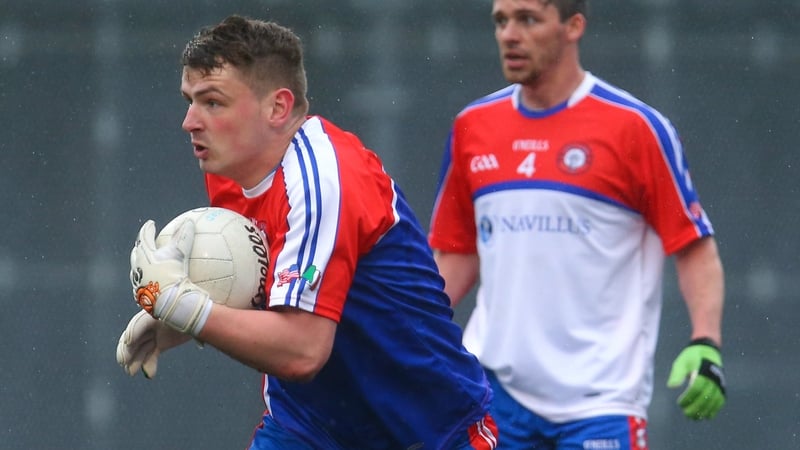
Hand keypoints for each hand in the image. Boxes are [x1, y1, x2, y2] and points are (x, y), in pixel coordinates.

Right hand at [116, 310, 191, 377]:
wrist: (202, 315)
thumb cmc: (194, 312)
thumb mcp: (187, 314)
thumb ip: (179, 318)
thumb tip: (174, 334)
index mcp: (156, 312)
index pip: (141, 322)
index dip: (134, 331)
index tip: (128, 342)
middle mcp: (152, 323)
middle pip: (136, 336)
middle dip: (128, 349)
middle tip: (124, 362)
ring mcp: (156, 333)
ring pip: (142, 347)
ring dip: (135, 360)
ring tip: (131, 372)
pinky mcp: (161, 342)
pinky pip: (151, 354)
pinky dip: (149, 364)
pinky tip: (150, 374)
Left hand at [129, 219, 212, 335]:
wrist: (168, 302)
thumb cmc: (174, 275)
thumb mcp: (180, 254)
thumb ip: (184, 236)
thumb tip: (189, 221)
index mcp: (144, 255)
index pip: (144, 237)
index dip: (148, 229)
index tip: (151, 224)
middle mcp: (138, 268)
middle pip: (136, 254)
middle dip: (140, 246)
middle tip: (144, 242)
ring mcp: (138, 284)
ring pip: (137, 270)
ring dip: (142, 265)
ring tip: (148, 264)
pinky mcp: (142, 298)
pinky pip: (144, 286)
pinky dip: (149, 281)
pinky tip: (156, 285)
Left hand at [667, 338, 726, 419]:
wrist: (707, 350)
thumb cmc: (691, 357)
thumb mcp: (681, 362)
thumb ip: (677, 374)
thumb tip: (671, 386)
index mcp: (702, 371)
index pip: (695, 388)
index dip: (688, 398)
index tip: (680, 403)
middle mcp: (712, 379)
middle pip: (705, 397)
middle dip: (696, 408)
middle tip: (686, 414)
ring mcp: (719, 383)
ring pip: (714, 401)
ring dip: (705, 411)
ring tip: (695, 418)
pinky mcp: (722, 387)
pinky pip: (720, 400)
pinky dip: (715, 409)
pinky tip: (707, 416)